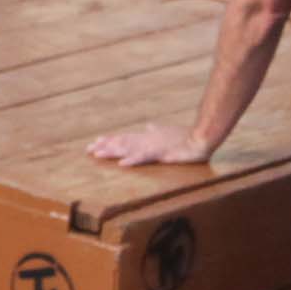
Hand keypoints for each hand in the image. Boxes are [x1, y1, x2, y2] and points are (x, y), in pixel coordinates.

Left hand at [87, 124, 212, 169]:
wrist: (202, 137)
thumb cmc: (187, 136)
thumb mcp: (168, 132)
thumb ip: (157, 130)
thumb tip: (149, 125)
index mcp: (148, 135)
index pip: (125, 137)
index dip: (110, 140)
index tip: (96, 142)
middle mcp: (147, 138)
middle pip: (122, 142)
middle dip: (105, 146)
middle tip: (88, 150)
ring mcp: (153, 145)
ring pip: (128, 148)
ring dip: (113, 151)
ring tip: (98, 154)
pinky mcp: (162, 152)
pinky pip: (145, 157)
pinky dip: (133, 159)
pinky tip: (122, 164)